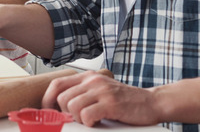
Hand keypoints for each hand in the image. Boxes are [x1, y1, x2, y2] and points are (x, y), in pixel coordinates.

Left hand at [42, 71, 160, 126]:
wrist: (152, 102)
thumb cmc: (125, 101)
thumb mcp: (101, 91)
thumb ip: (84, 94)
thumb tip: (60, 108)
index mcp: (88, 77)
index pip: (57, 84)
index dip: (47, 99)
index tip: (47, 112)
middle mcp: (93, 81)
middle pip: (62, 97)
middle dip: (63, 112)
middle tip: (75, 120)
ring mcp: (102, 91)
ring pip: (72, 106)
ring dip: (76, 118)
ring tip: (88, 121)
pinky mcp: (111, 103)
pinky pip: (86, 114)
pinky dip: (87, 122)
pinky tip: (96, 123)